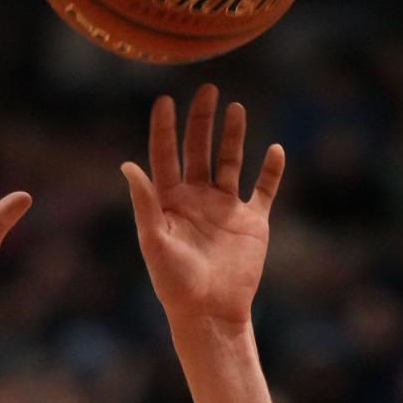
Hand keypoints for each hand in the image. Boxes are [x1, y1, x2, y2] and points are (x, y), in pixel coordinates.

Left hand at [121, 84, 284, 330]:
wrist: (210, 313)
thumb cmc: (176, 283)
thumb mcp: (154, 241)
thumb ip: (144, 203)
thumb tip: (127, 165)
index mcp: (170, 202)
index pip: (165, 157)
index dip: (165, 129)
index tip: (165, 100)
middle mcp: (197, 200)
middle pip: (199, 150)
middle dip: (202, 121)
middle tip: (207, 90)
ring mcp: (226, 209)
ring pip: (231, 162)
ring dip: (234, 136)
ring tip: (237, 108)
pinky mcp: (252, 222)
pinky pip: (264, 190)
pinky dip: (271, 171)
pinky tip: (275, 150)